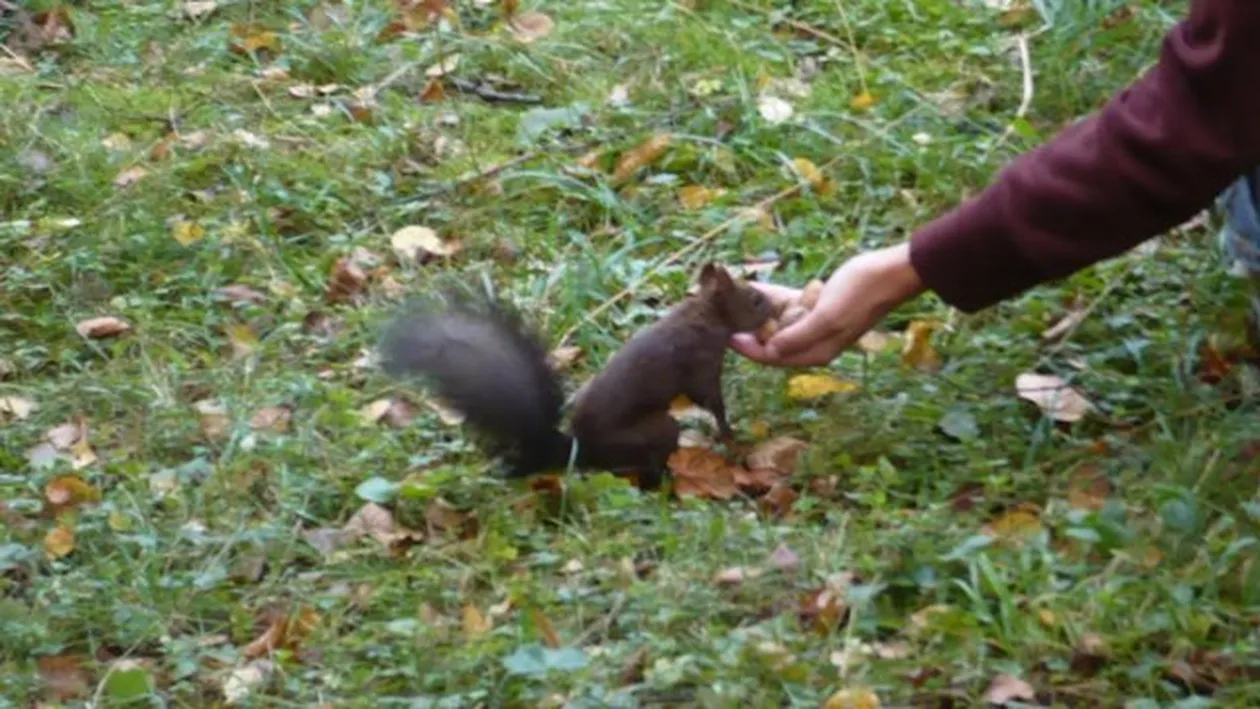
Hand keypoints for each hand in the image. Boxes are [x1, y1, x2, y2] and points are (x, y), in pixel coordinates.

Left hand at [729, 243, 925, 366]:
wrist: (889, 273)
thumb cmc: (861, 294)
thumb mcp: (827, 317)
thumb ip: (798, 336)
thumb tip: (770, 350)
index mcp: (816, 351)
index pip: (772, 356)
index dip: (748, 348)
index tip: (725, 335)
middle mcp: (813, 342)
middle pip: (771, 341)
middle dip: (748, 331)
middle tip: (722, 317)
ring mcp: (815, 323)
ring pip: (777, 322)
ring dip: (757, 314)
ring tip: (732, 302)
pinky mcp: (818, 305)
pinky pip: (789, 305)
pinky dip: (773, 299)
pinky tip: (753, 288)